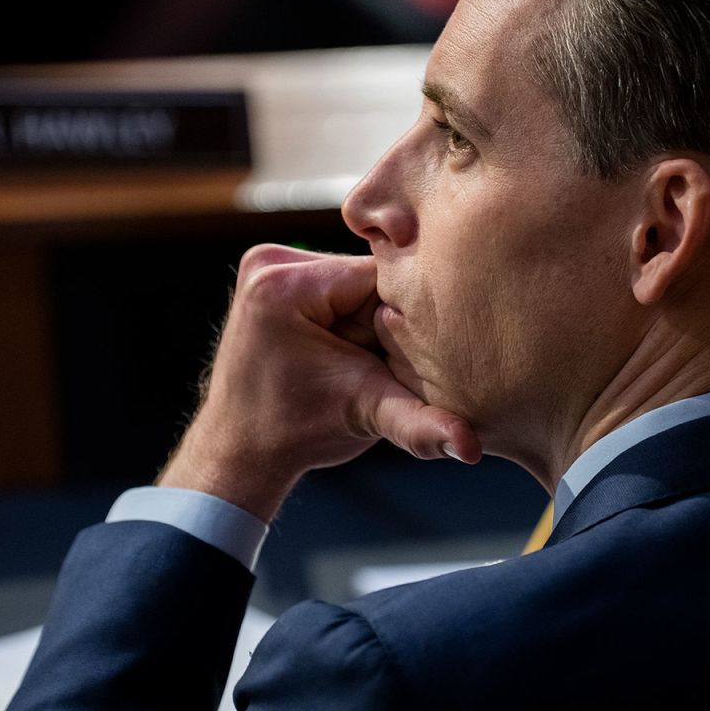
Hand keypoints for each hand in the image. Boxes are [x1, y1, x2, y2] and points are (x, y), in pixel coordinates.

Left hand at [157, 244, 480, 521]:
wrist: (238, 449)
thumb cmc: (296, 434)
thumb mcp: (364, 416)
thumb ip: (420, 422)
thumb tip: (470, 447)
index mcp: (285, 285)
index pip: (381, 278)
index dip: (409, 316)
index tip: (418, 352)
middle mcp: (271, 261)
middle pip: (368, 276)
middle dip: (387, 319)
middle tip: (383, 364)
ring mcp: (268, 262)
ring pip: (356, 279)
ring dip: (371, 315)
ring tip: (364, 358)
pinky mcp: (272, 273)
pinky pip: (336, 283)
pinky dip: (351, 312)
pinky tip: (348, 345)